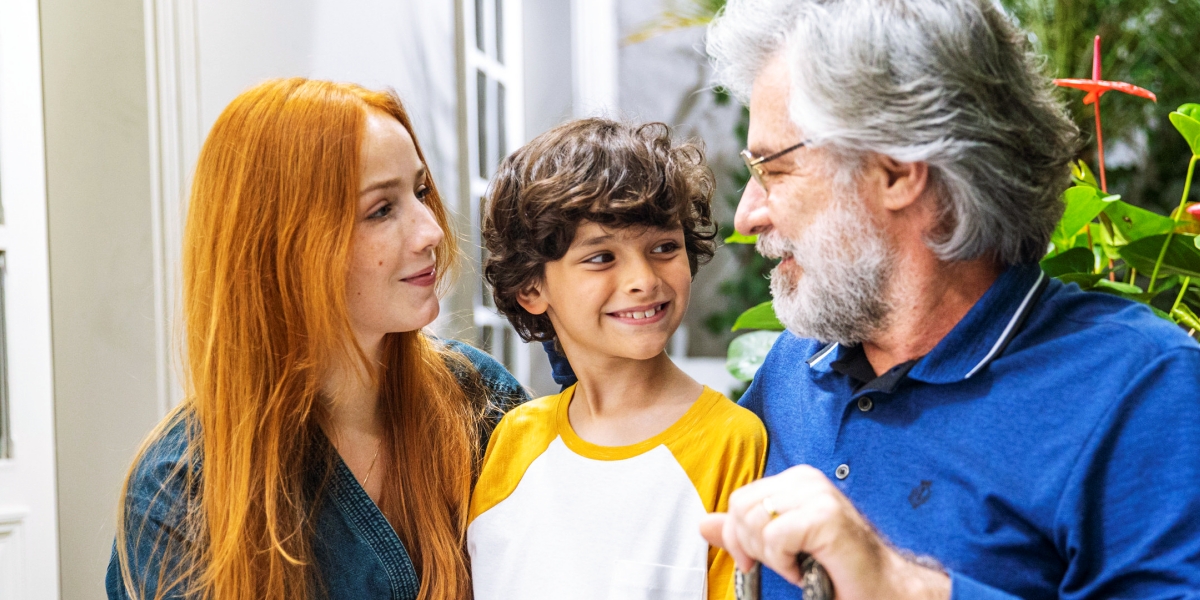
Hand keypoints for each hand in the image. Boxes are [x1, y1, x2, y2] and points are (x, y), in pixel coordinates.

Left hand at [700, 465, 950, 599]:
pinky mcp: (825, 516)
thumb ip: (744, 532)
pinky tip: (803, 567)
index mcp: (794, 481)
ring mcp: (817, 495)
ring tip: (796, 564)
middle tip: (781, 563)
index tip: (756, 560)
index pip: (739, 499)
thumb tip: (705, 524)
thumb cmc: (836, 566)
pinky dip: (784, 562)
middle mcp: (806, 480)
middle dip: (752, 546)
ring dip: (770, 556)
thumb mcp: (780, 546)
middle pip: (741, 508)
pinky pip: (775, 537)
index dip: (739, 536)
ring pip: (755, 521)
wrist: (880, 587)